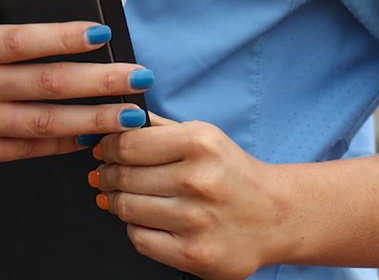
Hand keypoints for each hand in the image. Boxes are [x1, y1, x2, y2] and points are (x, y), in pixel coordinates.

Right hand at [0, 3, 151, 188]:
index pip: (23, 39)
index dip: (64, 36)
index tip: (101, 34)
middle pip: (47, 81)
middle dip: (99, 79)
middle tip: (138, 76)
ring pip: (46, 122)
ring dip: (92, 119)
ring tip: (128, 116)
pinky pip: (26, 150)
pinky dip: (58, 147)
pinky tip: (86, 143)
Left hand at [90, 114, 293, 278]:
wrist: (275, 217)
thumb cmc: (232, 174)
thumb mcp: (202, 135)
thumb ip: (157, 127)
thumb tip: (112, 123)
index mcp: (198, 144)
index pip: (126, 144)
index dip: (106, 148)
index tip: (103, 151)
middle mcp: (198, 181)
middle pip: (123, 177)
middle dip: (108, 175)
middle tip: (106, 175)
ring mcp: (196, 221)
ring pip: (127, 208)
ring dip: (117, 202)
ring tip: (123, 196)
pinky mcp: (194, 255)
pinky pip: (140, 239)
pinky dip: (135, 228)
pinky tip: (146, 219)